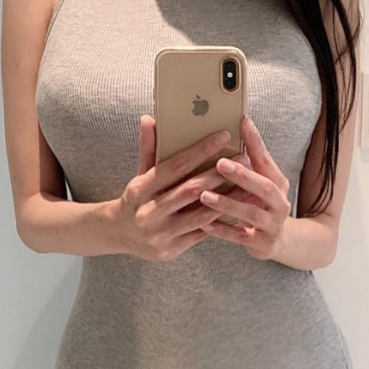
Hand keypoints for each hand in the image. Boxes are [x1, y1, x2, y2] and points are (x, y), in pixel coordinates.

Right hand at [109, 116, 249, 262]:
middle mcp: (149, 212)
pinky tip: (239, 209)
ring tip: (248, 184)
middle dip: (221, 174)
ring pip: (201, 215)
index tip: (223, 137)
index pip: (175, 166)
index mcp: (140, 189)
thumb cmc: (137, 199)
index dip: (201, 151)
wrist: (119, 234)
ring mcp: (160, 234)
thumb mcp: (140, 174)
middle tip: (244, 159)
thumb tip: (149, 118)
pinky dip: (221, 221)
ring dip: (228, 199)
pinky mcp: (170, 250)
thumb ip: (149, 148)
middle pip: (191, 190)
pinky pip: (201, 233)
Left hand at [198, 116, 289, 260]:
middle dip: (242, 175)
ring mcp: (272, 225)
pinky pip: (240, 237)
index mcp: (278, 183)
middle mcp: (280, 203)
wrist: (279, 241)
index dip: (256, 142)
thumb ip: (251, 160)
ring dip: (227, 204)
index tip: (242, 123)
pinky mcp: (262, 243)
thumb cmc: (261, 204)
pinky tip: (204, 226)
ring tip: (205, 195)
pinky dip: (222, 231)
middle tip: (220, 163)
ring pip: (250, 213)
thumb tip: (239, 123)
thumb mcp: (261, 182)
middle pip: (264, 187)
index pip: (267, 160)